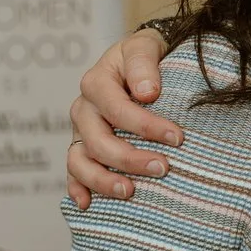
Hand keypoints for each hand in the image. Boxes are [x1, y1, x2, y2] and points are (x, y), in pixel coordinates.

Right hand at [66, 30, 177, 208]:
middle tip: (163, 168)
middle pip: (98, 140)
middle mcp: (84, 109)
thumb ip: (143, 63)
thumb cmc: (145, 56)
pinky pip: (72, 172)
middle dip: (129, 158)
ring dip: (102, 179)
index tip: (177, 138)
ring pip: (79, 161)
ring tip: (129, 192)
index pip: (117, 109)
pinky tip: (87, 204)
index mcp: (96, 82)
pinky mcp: (82, 149)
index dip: (145, 126)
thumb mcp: (144, 46)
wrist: (138, 61)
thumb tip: (148, 92)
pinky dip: (77, 189)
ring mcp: (81, 131)